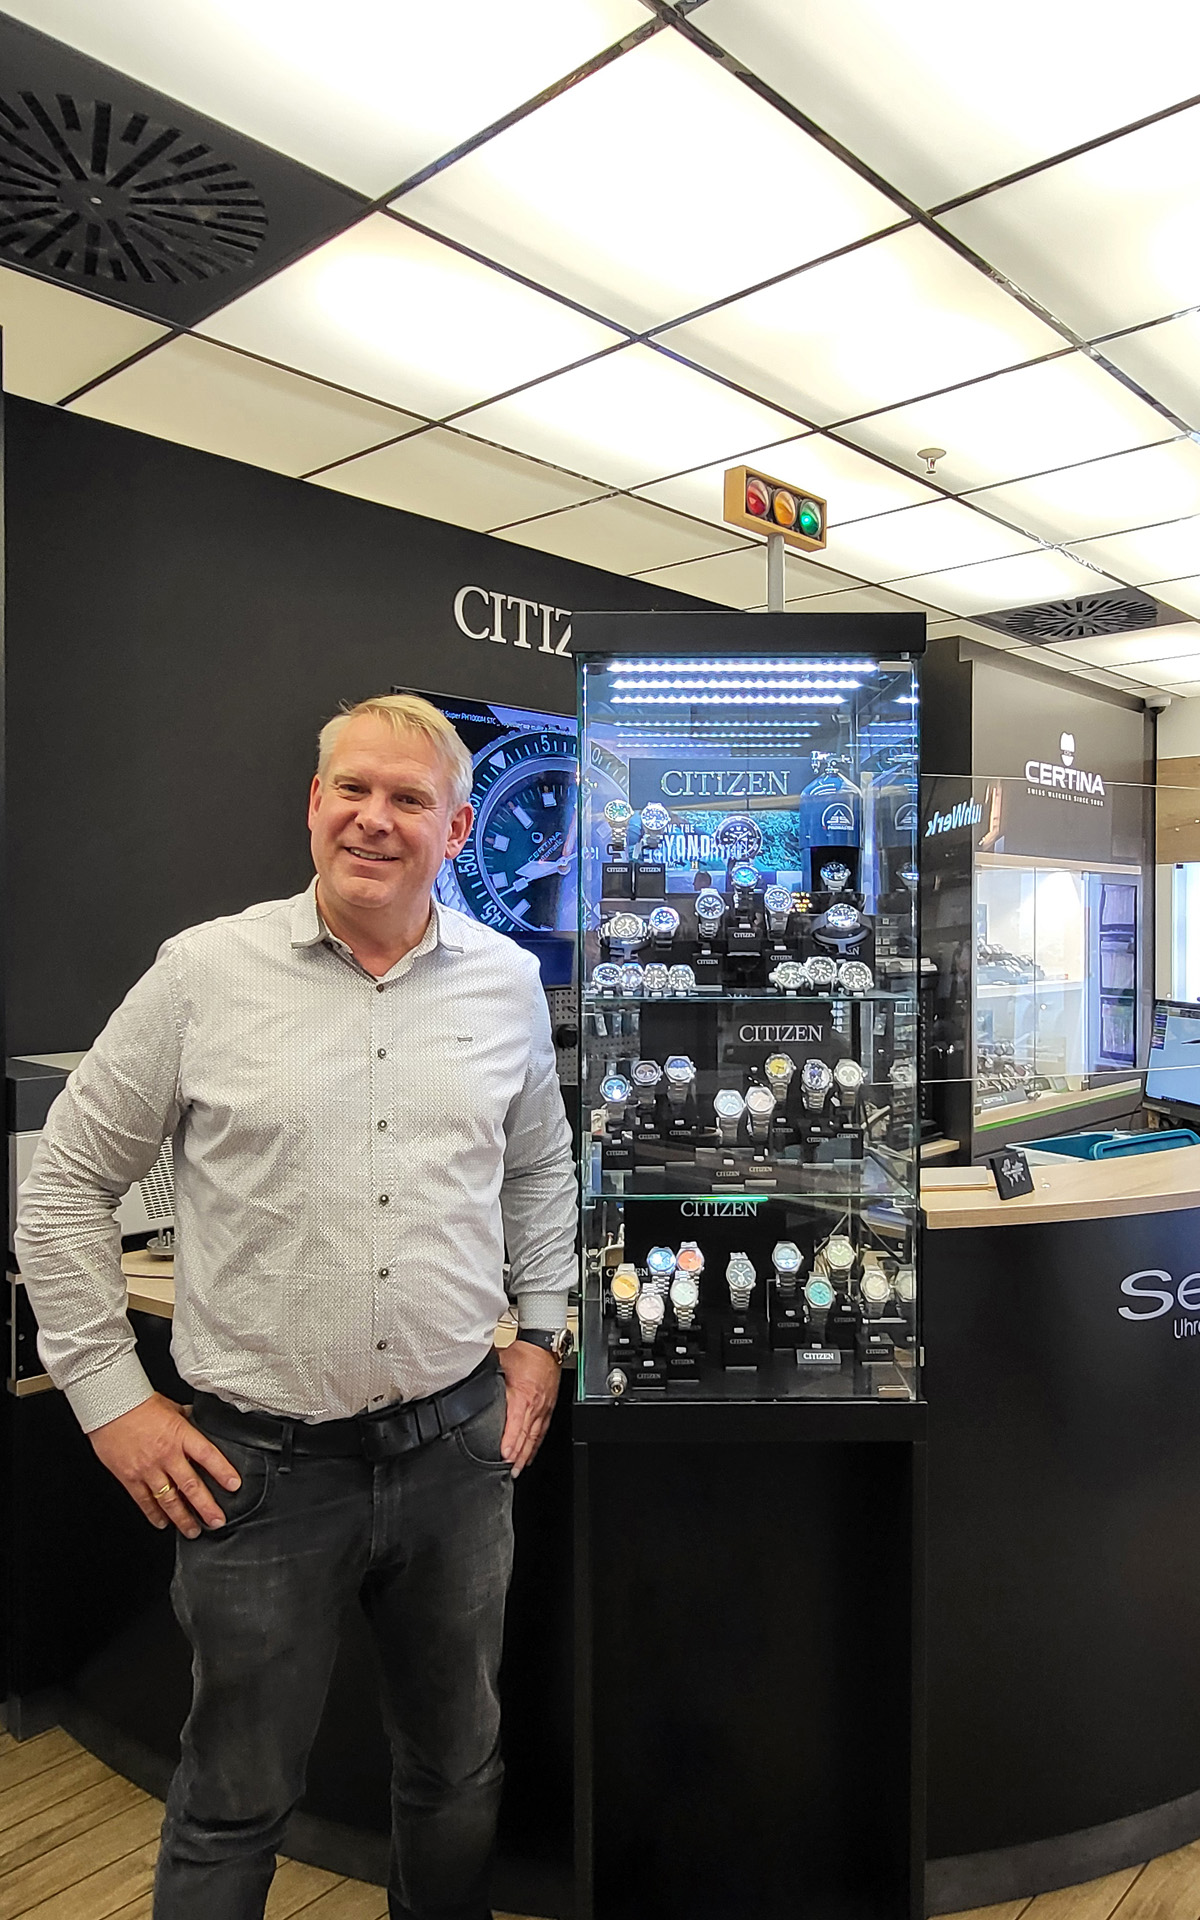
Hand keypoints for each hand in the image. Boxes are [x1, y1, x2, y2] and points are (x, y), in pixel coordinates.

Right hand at [88, 1391, 240, 1538]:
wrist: (109, 1406)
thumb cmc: (138, 1403)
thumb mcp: (171, 1407)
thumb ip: (186, 1420)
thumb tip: (199, 1422)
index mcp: (180, 1434)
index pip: (208, 1456)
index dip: (223, 1472)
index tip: (234, 1485)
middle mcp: (166, 1455)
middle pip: (191, 1485)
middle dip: (206, 1507)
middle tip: (217, 1521)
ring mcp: (147, 1468)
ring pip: (169, 1499)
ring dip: (183, 1518)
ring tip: (193, 1530)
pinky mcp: (129, 1477)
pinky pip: (144, 1501)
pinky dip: (154, 1514)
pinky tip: (163, 1523)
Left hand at [497, 1339, 563, 1478]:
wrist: (545, 1346)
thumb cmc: (524, 1353)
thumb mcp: (501, 1362)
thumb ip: (486, 1376)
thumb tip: (464, 1379)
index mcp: (522, 1395)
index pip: (516, 1423)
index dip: (510, 1441)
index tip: (505, 1456)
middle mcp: (534, 1405)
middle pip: (526, 1436)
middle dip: (518, 1456)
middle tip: (510, 1472)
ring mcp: (543, 1409)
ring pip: (534, 1437)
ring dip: (526, 1455)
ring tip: (518, 1469)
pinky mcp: (548, 1408)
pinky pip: (542, 1431)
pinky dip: (536, 1445)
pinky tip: (530, 1455)